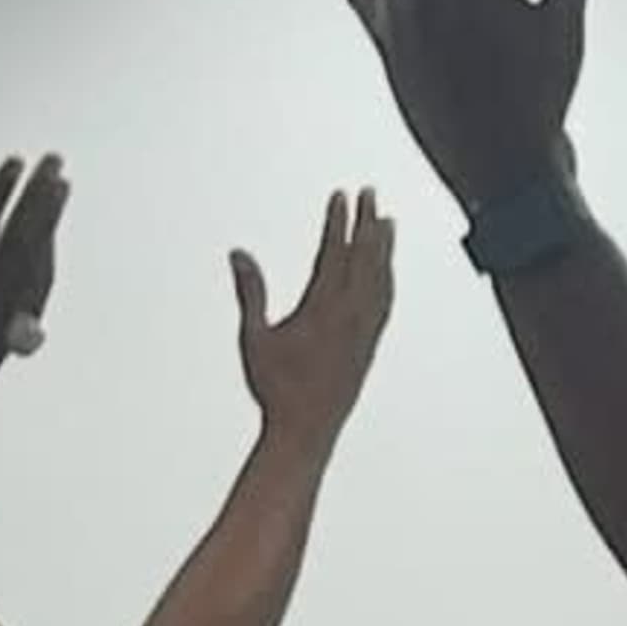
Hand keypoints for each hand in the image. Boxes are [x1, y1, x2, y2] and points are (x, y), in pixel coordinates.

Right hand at [236, 189, 397, 450]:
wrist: (306, 432)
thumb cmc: (275, 389)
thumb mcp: (254, 338)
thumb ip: (251, 292)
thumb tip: (239, 254)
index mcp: (321, 311)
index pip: (334, 255)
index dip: (338, 222)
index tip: (342, 196)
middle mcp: (350, 319)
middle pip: (364, 260)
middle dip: (367, 223)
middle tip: (371, 193)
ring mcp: (364, 334)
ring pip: (381, 281)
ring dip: (384, 249)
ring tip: (387, 222)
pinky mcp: (370, 348)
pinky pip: (384, 306)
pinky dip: (387, 281)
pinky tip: (387, 271)